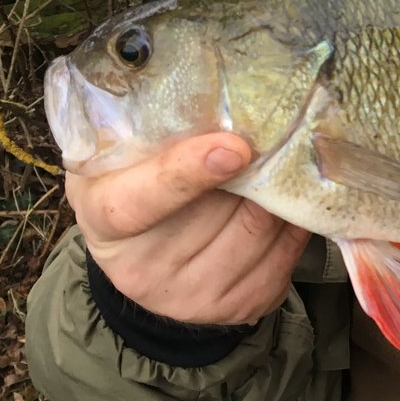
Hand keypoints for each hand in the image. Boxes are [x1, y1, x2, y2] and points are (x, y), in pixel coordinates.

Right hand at [65, 132, 310, 324]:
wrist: (144, 257)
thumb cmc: (135, 181)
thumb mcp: (121, 151)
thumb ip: (153, 127)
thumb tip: (216, 92)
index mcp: (103, 216)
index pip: (143, 201)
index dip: (188, 173)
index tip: (235, 147)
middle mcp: (144, 270)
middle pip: (223, 211)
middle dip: (259, 168)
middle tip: (279, 131)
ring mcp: (193, 296)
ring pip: (263, 229)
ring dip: (283, 190)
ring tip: (284, 161)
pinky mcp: (238, 307)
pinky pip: (287, 254)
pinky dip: (296, 219)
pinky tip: (288, 200)